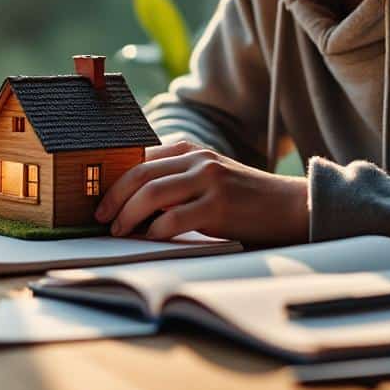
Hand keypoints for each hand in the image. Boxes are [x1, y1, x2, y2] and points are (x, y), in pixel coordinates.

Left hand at [94, 140, 308, 245]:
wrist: (289, 206)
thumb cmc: (243, 198)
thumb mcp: (208, 177)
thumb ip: (176, 179)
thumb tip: (132, 200)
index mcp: (190, 150)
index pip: (140, 158)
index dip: (115, 179)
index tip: (100, 198)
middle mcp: (197, 160)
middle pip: (140, 173)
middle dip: (114, 197)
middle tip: (101, 218)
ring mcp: (209, 180)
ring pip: (152, 193)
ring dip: (128, 214)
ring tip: (119, 230)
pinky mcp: (219, 206)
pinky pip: (175, 218)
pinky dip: (155, 230)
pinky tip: (149, 239)